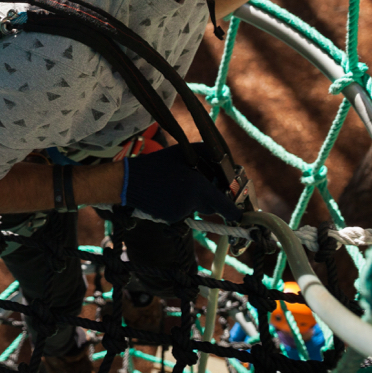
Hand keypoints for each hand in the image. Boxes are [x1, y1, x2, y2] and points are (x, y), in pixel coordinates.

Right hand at [122, 143, 241, 223]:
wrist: (129, 182)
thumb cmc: (157, 165)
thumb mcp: (184, 153)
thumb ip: (207, 154)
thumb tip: (226, 160)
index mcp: (197, 186)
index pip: (223, 204)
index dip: (234, 211)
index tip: (242, 216)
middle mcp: (191, 203)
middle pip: (211, 206)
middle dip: (209, 197)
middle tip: (196, 184)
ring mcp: (180, 213)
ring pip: (196, 208)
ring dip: (193, 200)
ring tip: (176, 186)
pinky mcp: (171, 219)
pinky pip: (183, 214)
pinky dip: (179, 206)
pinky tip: (167, 195)